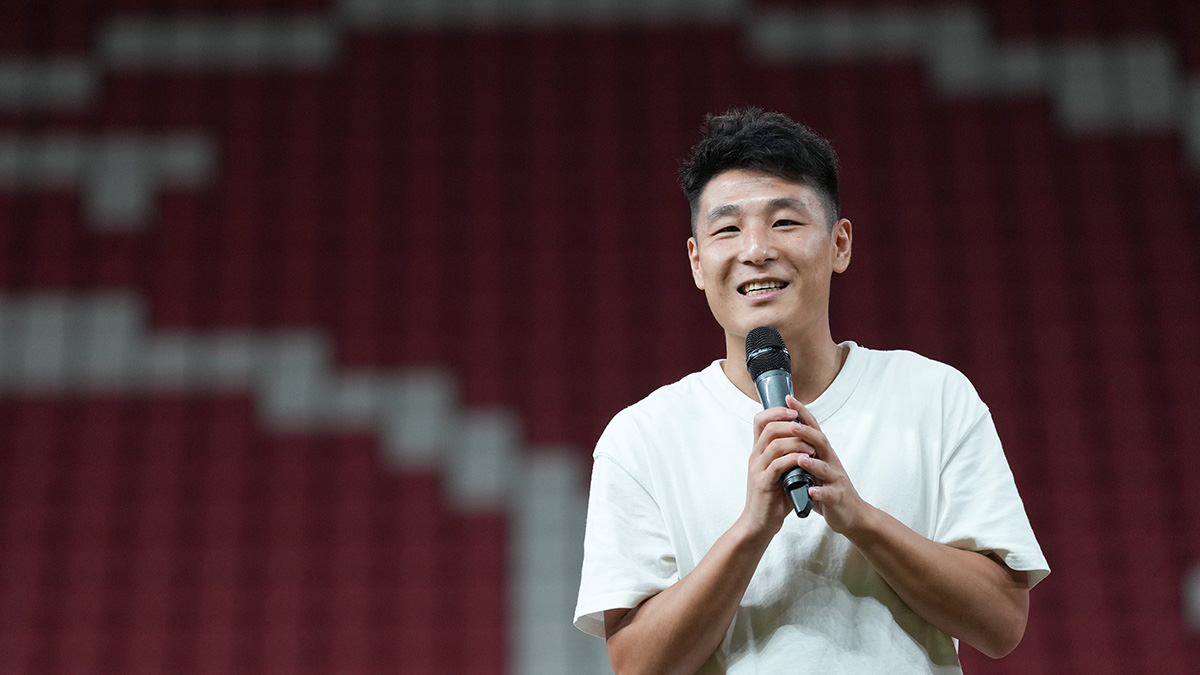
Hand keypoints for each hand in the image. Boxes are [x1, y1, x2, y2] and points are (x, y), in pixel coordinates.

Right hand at [742, 399, 819, 538]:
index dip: (776, 411)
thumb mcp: (780, 472)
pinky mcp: (764, 483)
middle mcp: (755, 457)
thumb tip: (805, 441)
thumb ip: (788, 456)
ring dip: (795, 441)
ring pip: (774, 444)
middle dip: (788, 422)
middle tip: (804, 425)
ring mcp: (758, 469)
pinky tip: (805, 460)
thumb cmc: (773, 499)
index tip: (793, 411)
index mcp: (758, 452)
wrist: (759, 524)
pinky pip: (778, 464)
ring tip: (811, 446)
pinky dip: (793, 459)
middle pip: (768, 427)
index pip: (760, 421)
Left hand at [787, 396, 871, 533]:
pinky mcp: (838, 497)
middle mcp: (831, 462)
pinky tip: (811, 490)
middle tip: (792, 425)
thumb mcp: (816, 468)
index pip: (812, 429)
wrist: (851, 514)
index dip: (802, 414)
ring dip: (813, 463)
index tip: (788, 399)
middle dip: (807, 433)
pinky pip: (829, 493)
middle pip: (821, 443)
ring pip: (826, 468)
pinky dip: (820, 492)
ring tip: (800, 458)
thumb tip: (784, 435)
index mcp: (823, 454)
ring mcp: (836, 479)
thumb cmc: (830, 489)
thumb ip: (804, 453)